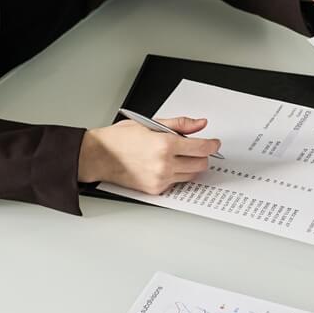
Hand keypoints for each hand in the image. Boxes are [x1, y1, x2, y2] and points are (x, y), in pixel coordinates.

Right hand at [78, 117, 219, 193]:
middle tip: (196, 148)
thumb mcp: (151, 123)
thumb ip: (180, 124)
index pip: (201, 147)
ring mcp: (160, 179)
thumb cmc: (120, 139)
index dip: (212, 144)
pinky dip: (177, 174)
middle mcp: (164, 164)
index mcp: (165, 144)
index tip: (214, 143)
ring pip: (191, 175)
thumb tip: (200, 124)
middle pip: (200, 163)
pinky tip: (168, 165)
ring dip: (191, 166)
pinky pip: (177, 183)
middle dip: (202, 155)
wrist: (99, 156)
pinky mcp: (155, 190)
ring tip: (180, 156)